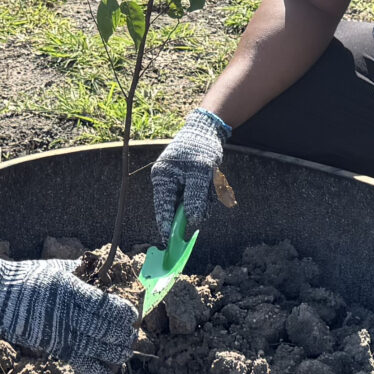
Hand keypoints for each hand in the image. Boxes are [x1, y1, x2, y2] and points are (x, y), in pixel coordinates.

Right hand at [0, 258, 137, 373]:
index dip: (122, 312)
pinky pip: (79, 362)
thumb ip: (81, 271)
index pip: (104, 305)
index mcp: (72, 290)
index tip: (132, 315)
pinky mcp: (56, 347)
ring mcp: (62, 332)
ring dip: (116, 352)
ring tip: (126, 351)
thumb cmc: (31, 277)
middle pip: (104, 328)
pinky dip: (95, 373)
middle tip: (133, 333)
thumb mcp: (58, 268)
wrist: (1, 295)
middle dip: (123, 333)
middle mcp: (69, 313)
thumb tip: (100, 267)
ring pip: (96, 347)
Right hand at [149, 110, 229, 241]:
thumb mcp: (200, 173)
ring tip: (210, 183)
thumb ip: (194, 198)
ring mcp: (175, 182)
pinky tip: (210, 182)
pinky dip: (204, 194)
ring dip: (202, 200)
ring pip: (189, 204)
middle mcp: (165, 181)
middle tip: (206, 201)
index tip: (170, 241)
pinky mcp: (186, 182)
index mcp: (162, 178)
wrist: (206, 131)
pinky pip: (195, 197)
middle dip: (193, 209)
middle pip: (177, 208)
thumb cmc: (201, 148)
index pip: (162, 207)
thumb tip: (191, 221)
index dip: (167, 225)